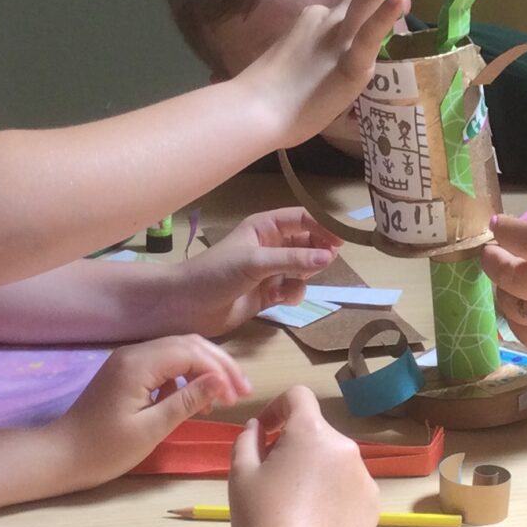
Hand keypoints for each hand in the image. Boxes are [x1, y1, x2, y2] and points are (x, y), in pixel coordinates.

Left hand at [57, 336, 249, 483]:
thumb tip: (220, 381)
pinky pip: (164, 363)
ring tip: (221, 399)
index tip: (238, 397)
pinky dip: (185, 376)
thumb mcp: (151, 430)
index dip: (220, 371)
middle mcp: (134, 353)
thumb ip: (187, 402)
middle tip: (241, 392)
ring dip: (203, 370)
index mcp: (138, 364)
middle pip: (187, 345)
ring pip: (177, 351)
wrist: (61, 456)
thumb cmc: (104, 449)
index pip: (191, 352)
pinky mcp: (126, 371)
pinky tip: (193, 399)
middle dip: (218, 365)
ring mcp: (128, 360)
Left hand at [171, 207, 337, 334]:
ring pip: (304, 268)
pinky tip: (281, 299)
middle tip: (325, 264)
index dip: (323, 227)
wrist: (186, 307)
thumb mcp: (255, 261)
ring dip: (305, 276)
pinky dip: (293, 294)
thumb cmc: (215, 274)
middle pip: (309, 243)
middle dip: (317, 253)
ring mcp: (270, 270)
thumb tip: (329, 257)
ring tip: (293, 284)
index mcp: (264, 226)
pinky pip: (294, 289)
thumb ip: (293, 259)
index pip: (303, 219)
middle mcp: (270, 245)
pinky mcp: (268, 294)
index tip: (341, 242)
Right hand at [228, 387, 377, 526]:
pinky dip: (334, 494)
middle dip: (295, 445)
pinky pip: (350, 487)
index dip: (278, 407)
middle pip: (317, 433)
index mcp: (312, 433)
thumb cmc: (261, 519)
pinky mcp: (373, 505)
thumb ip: (248, 439)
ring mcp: (364, 477)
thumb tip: (258, 427)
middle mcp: (346, 448)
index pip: (298, 397)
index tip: (265, 432)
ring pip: (334, 461)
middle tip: (273, 478)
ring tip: (295, 505)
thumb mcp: (240, 474)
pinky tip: (316, 521)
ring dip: (316, 470)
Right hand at [241, 0, 423, 144]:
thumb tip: (339, 99)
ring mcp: (339, 39)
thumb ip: (322, 77)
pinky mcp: (348, 63)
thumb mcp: (299, 74)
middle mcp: (329, 22)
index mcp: (317, 23)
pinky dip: (387, 15)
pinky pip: (371, 36)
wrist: (252, 112)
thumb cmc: (270, 105)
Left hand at [480, 186, 526, 369]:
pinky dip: (515, 313)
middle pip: (513, 275)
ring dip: (503, 287)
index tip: (497, 224)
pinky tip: (524, 302)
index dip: (507, 231)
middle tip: (492, 253)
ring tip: (511, 277)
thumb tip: (526, 217)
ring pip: (511, 303)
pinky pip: (519, 329)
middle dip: (493, 260)